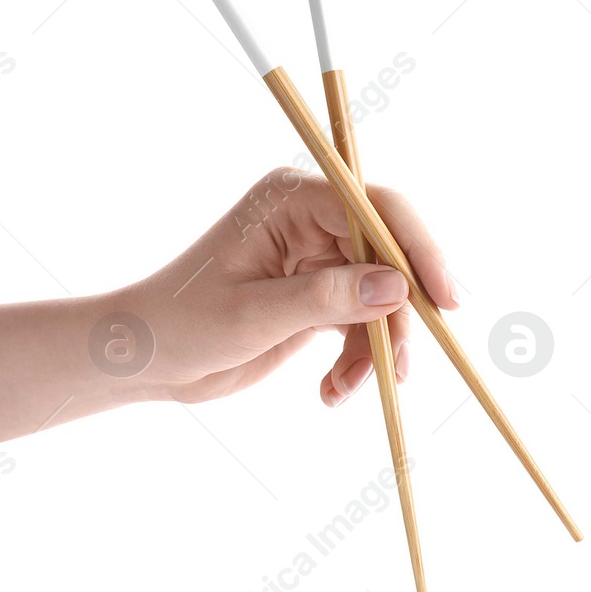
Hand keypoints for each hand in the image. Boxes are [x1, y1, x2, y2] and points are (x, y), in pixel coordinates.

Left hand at [128, 167, 460, 406]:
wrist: (147, 360)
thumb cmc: (180, 325)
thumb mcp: (253, 315)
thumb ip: (326, 298)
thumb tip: (397, 287)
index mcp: (291, 201)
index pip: (377, 209)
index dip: (417, 250)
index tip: (443, 300)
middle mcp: (313, 221)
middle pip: (390, 259)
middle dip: (396, 317)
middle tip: (399, 369)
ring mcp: (320, 259)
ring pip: (383, 299)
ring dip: (375, 350)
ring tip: (346, 388)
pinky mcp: (322, 296)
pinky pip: (366, 325)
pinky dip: (358, 362)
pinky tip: (332, 390)